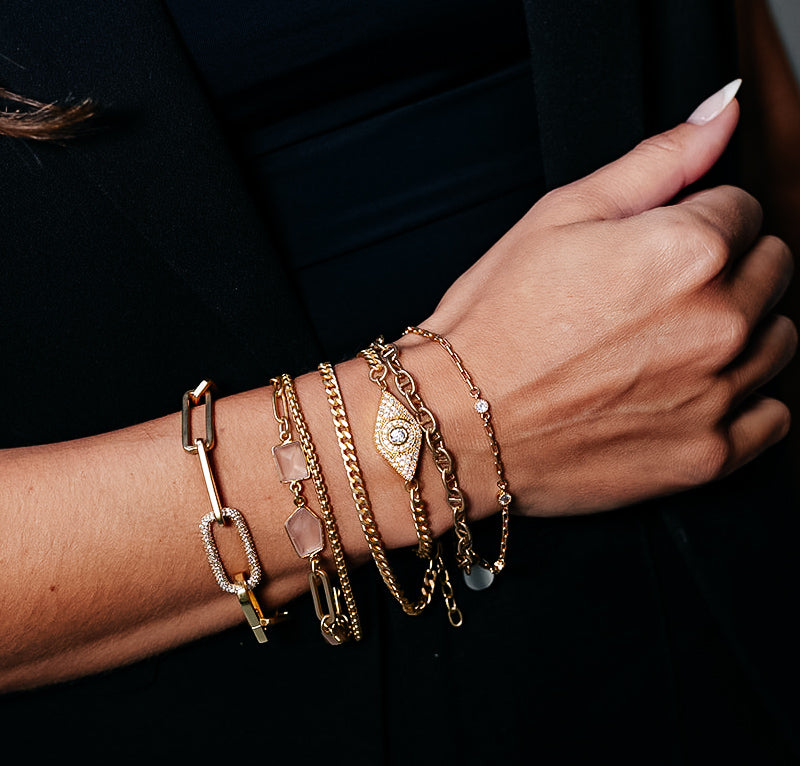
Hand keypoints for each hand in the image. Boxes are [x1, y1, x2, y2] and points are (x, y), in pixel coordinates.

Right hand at [411, 89, 795, 515]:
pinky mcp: (707, 455)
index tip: (657, 249)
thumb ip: (657, 163)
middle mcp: (718, 321)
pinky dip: (744, 400)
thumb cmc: (496, 320)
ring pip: (779, 340)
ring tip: (667, 344)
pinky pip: (772, 417)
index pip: (745, 209)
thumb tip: (722, 112)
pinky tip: (690, 391)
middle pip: (773, 270)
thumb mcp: (560, 216)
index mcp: (688, 251)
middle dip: (727, 270)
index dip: (700, 222)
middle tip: (657, 296)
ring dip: (741, 332)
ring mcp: (717, 394)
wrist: (459, 421)